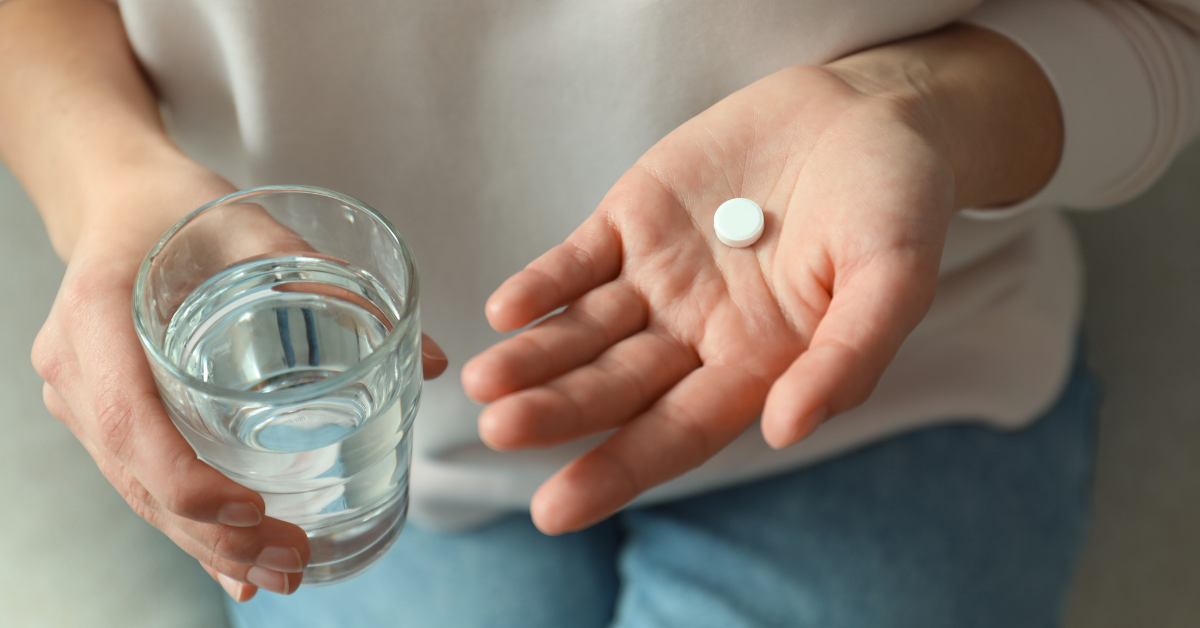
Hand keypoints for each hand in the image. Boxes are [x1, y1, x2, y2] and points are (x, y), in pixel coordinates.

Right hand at [31, 160, 448, 601]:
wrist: (118, 200)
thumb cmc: (185, 210)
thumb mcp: (254, 228)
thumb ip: (335, 285)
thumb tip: (433, 361)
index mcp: (100, 311)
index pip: (131, 418)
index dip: (186, 478)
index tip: (251, 511)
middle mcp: (76, 365)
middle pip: (135, 474)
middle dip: (213, 534)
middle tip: (293, 562)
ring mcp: (79, 395)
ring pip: (135, 491)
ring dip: (204, 545)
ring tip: (281, 574)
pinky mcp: (99, 413)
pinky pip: (136, 480)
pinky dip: (187, 528)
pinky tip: (235, 570)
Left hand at [462, 25, 1060, 533]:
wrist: (869, 112)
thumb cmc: (896, 204)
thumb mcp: (896, 280)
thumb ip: (847, 358)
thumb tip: (784, 430)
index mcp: (757, 364)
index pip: (675, 432)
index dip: (617, 469)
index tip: (556, 509)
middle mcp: (697, 333)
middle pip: (615, 386)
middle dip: (558, 411)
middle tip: (500, 431)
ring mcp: (659, 277)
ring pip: (584, 329)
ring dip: (535, 356)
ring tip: (485, 380)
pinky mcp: (634, 220)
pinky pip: (578, 258)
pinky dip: (543, 281)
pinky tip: (505, 309)